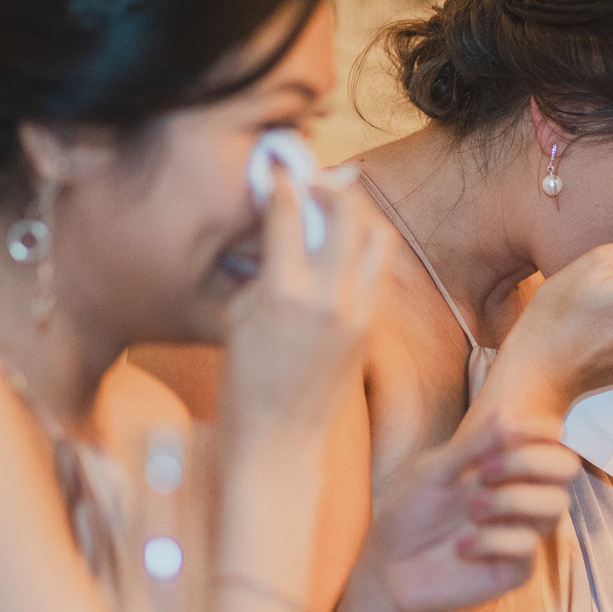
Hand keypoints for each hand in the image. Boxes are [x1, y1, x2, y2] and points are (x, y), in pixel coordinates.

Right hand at [220, 166, 391, 457]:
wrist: (279, 443)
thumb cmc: (243, 385)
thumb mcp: (235, 318)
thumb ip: (261, 270)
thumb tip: (277, 233)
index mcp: (285, 292)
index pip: (290, 212)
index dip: (282, 181)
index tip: (277, 168)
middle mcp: (329, 298)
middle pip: (350, 212)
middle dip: (332, 188)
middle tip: (314, 185)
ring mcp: (358, 313)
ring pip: (377, 237)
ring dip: (357, 216)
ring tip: (335, 214)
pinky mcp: (371, 328)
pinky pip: (375, 272)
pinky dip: (360, 252)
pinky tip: (338, 254)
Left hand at [364, 412, 577, 611]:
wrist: (389, 568)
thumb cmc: (410, 514)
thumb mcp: (434, 470)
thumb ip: (473, 444)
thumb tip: (510, 412)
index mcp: (505, 466)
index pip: (551, 439)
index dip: (542, 428)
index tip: (505, 431)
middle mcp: (522, 496)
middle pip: (567, 466)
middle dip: (529, 460)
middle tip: (485, 470)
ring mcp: (523, 531)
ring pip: (557, 504)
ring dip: (511, 500)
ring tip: (472, 509)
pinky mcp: (518, 569)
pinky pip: (528, 545)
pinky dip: (492, 540)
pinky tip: (462, 549)